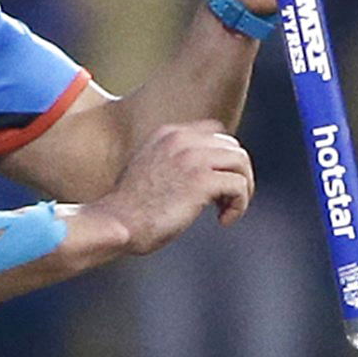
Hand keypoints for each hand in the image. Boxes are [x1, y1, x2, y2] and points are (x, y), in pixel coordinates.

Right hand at [109, 120, 253, 255]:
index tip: (215, 184)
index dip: (221, 159)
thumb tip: (199, 175)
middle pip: (232, 147)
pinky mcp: (201, 181)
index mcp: (168, 134)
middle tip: (222, 201)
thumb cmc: (128, 210)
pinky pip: (239, 186)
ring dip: (241, 189)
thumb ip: (170, 162)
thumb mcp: (146, 170)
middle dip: (235, 174)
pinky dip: (238, 206)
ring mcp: (193, 158)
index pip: (214, 133)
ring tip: (226, 210)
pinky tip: (223, 221)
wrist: (116, 223)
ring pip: (241, 162)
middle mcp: (182, 139)